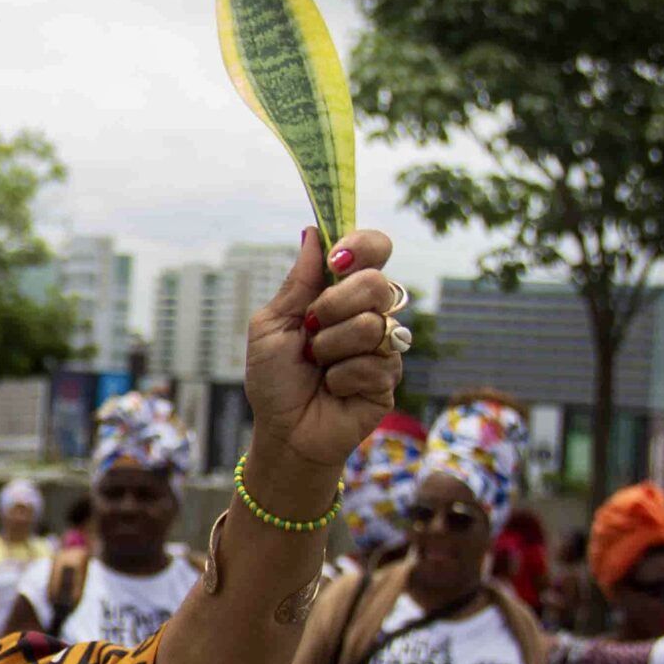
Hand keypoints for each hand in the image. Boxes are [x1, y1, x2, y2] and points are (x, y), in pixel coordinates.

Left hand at [245, 229, 404, 469]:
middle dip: (334, 305)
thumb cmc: (274, 380)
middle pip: (377, 283)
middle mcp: (369, 312)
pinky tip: (333, 389)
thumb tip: (313, 232)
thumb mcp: (272, 325)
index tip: (336, 260)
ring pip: (372, 325)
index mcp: (341, 292)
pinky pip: (374, 363)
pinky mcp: (390, 378)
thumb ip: (297, 283)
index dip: (363, 245)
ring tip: (317, 367)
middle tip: (311, 329)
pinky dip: (341, 377)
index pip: (374, 249)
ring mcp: (384, 344)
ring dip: (330, 348)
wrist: (283, 431)